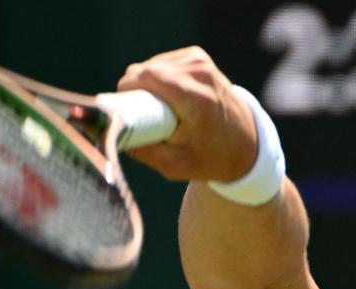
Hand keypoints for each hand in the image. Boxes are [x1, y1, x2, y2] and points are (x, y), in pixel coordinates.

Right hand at [117, 47, 256, 182]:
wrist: (246, 145)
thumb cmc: (210, 158)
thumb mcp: (175, 165)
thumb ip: (142, 151)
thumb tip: (109, 133)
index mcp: (197, 99)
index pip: (147, 77)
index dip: (126, 91)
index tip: (122, 111)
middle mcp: (201, 74)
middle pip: (144, 71)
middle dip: (134, 92)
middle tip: (143, 119)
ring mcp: (201, 61)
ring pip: (150, 65)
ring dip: (146, 86)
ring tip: (159, 112)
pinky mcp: (198, 56)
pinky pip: (161, 63)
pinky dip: (158, 79)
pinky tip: (168, 98)